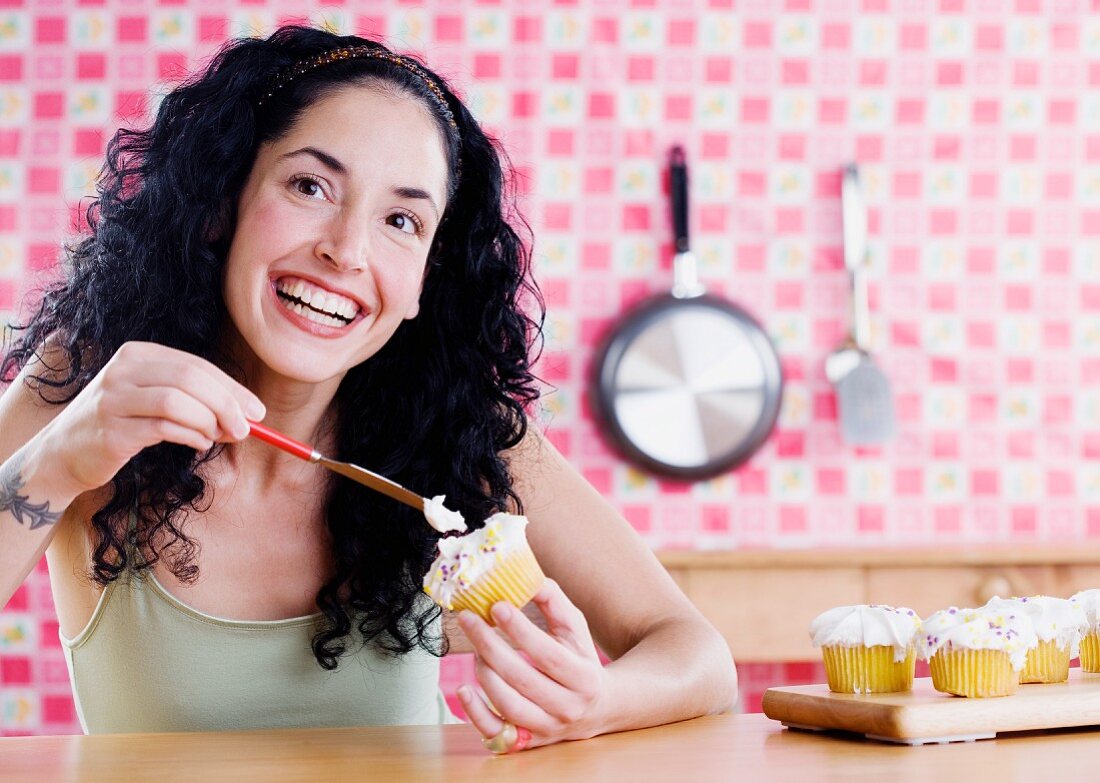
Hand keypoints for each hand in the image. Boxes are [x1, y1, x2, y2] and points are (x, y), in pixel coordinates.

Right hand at [36, 341, 264, 494]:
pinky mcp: (111, 429)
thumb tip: (247, 413)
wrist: (62, 454)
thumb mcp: (154, 400)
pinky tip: (198, 444)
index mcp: (138, 354)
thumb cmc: (121, 425)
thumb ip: (195, 400)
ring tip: (215, 437)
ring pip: (177, 401)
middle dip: (226, 405)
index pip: (197, 365)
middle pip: (190, 378)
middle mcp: (122, 369)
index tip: (257, 411)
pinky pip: (163, 428)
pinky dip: (190, 436)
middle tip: (245, 429)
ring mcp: (113, 398)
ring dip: (208, 422)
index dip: (232, 388)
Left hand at [456, 578, 606, 750]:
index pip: (548, 654)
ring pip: (508, 705)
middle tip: (469, 619)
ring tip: (475, 648)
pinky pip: (497, 733)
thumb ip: (554, 602)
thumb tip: (528, 578)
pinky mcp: (528, 742)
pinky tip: (464, 689)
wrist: (598, 708)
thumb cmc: (580, 660)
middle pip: (522, 679)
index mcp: (584, 678)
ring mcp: (546, 728)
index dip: (520, 630)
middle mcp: (567, 708)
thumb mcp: (576, 629)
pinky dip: (475, 713)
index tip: (497, 606)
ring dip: (484, 673)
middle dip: (490, 646)